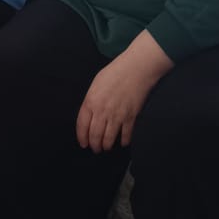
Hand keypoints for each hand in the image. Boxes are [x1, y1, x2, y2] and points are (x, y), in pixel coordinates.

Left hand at [75, 33, 172, 151]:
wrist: (136, 69)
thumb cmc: (115, 72)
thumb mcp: (96, 84)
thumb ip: (91, 100)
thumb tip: (90, 114)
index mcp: (91, 102)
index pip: (82, 126)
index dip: (82, 137)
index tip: (83, 144)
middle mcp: (102, 111)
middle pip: (95, 135)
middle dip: (94, 145)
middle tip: (95, 149)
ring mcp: (117, 115)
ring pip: (109, 138)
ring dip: (106, 146)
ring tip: (106, 148)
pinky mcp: (131, 117)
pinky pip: (125, 135)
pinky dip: (123, 141)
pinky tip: (122, 142)